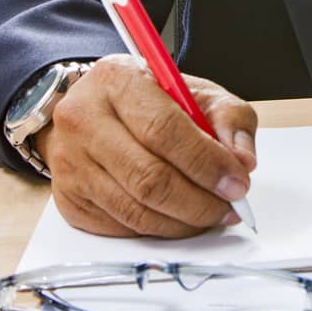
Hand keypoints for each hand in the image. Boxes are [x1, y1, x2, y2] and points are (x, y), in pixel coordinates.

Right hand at [33, 54, 258, 237]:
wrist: (93, 110)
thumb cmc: (149, 100)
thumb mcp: (196, 92)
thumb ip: (229, 118)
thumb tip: (243, 161)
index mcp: (117, 80)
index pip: (164, 129)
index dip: (206, 162)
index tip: (237, 183)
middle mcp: (83, 119)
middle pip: (148, 178)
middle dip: (200, 201)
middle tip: (230, 208)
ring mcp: (70, 162)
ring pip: (135, 210)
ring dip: (183, 222)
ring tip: (211, 215)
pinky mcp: (68, 198)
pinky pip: (120, 228)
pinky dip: (158, 230)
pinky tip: (179, 219)